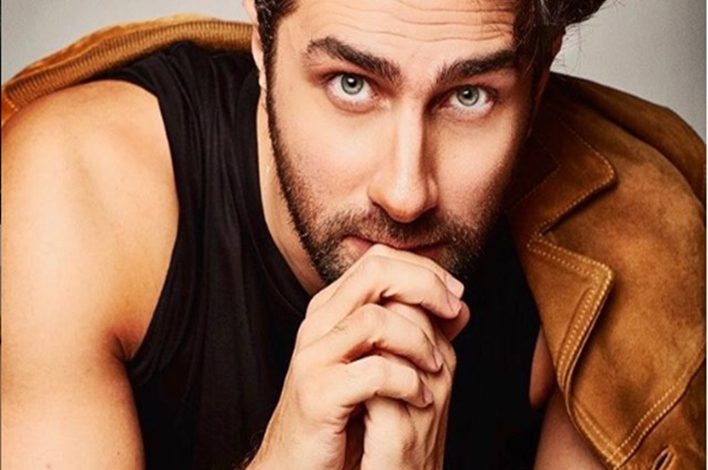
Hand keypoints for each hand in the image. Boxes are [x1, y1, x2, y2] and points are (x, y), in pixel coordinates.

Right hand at [248, 245, 465, 469]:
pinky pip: (373, 373)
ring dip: (418, 341)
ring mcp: (314, 357)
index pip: (379, 261)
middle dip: (424, 286)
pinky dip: (407, 382)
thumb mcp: (384, 362)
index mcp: (333, 310)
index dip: (423, 270)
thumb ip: (417, 331)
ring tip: (436, 367)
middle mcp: (319, 324)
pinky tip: (419, 396)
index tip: (455, 295)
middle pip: (374, 273)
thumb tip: (460, 307)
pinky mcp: (317, 393)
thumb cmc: (343, 412)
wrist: (300, 462)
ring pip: (374, 319)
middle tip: (452, 311)